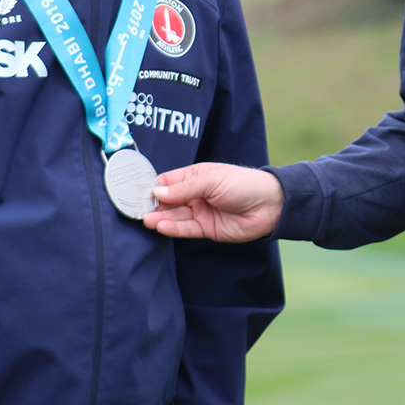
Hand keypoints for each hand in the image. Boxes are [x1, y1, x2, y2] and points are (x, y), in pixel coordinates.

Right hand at [144, 162, 283, 241]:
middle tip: (135, 209)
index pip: (168, 181)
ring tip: (146, 220)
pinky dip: (173, 228)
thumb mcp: (212, 180)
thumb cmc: (244, 184)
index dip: (152, 186)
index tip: (134, 191)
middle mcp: (195, 194)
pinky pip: (186, 229)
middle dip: (153, 205)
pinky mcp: (206, 229)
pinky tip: (161, 227)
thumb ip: (184, 188)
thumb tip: (157, 192)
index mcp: (196, 175)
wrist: (270, 205)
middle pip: (168, 201)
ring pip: (175, 216)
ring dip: (160, 218)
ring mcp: (200, 212)